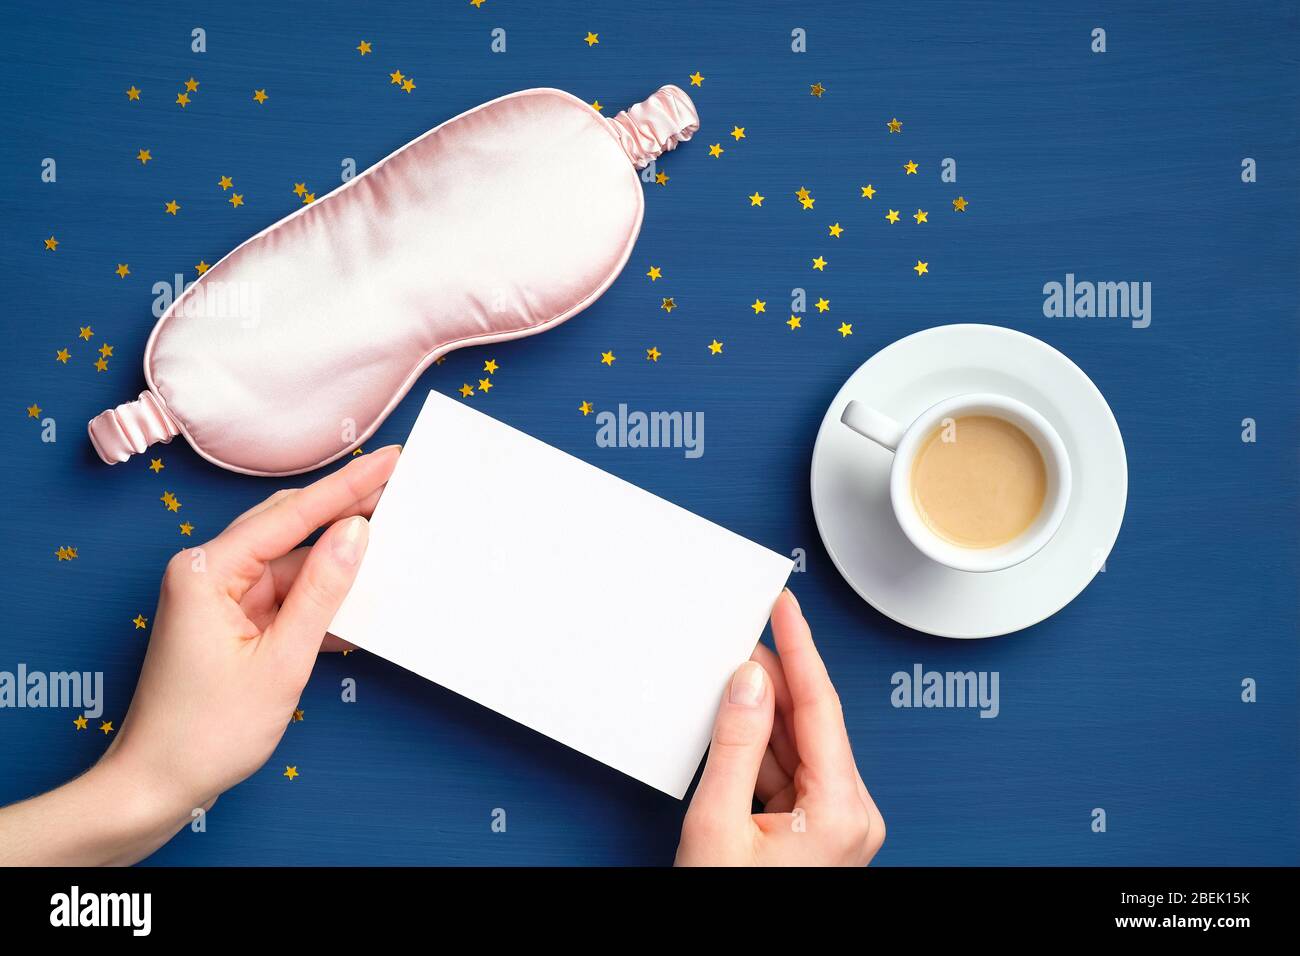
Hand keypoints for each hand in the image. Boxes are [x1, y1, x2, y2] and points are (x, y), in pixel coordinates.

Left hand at [0, 446, 399, 864]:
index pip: (291, 515)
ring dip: (337, 558)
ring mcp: (218, 597)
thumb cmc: (207, 732)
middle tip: (398, 484)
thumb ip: (322, 592)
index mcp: (207, 572)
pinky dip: (320, 595)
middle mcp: (207, 573)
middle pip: (288, 526)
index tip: (389, 460)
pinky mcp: (229, 621)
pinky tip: (360, 595)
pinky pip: (284, 593)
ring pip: (290, 561)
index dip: (347, 487)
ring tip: (391, 536)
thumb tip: (356, 533)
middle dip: (345, 508)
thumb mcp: (281, 661)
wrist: (156, 786)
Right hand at [675, 590, 884, 865]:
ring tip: (734, 673)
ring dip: (766, 712)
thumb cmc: (730, 904)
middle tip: (747, 630)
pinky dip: (763, 748)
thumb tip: (750, 682)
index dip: (800, 647)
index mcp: (840, 810)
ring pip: (799, 746)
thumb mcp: (718, 824)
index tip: (787, 607)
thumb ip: (736, 745)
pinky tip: (738, 722)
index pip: (821, 706)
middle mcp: (852, 815)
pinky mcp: (819, 830)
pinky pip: (791, 772)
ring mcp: (839, 825)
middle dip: (776, 677)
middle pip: (812, 723)